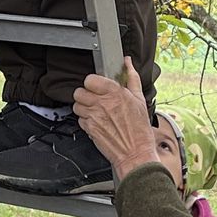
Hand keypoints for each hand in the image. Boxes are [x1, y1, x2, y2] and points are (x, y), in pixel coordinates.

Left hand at [73, 62, 155, 179]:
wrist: (135, 153)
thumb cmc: (139, 130)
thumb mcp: (139, 99)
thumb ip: (132, 78)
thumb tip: (128, 62)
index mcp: (114, 93)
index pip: (90, 79)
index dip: (93, 83)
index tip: (98, 87)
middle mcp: (101, 103)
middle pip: (79, 91)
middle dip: (86, 95)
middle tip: (95, 99)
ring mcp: (93, 116)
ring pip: (77, 105)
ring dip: (84, 108)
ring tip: (95, 111)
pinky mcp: (89, 129)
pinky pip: (80, 119)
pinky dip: (86, 120)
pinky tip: (97, 122)